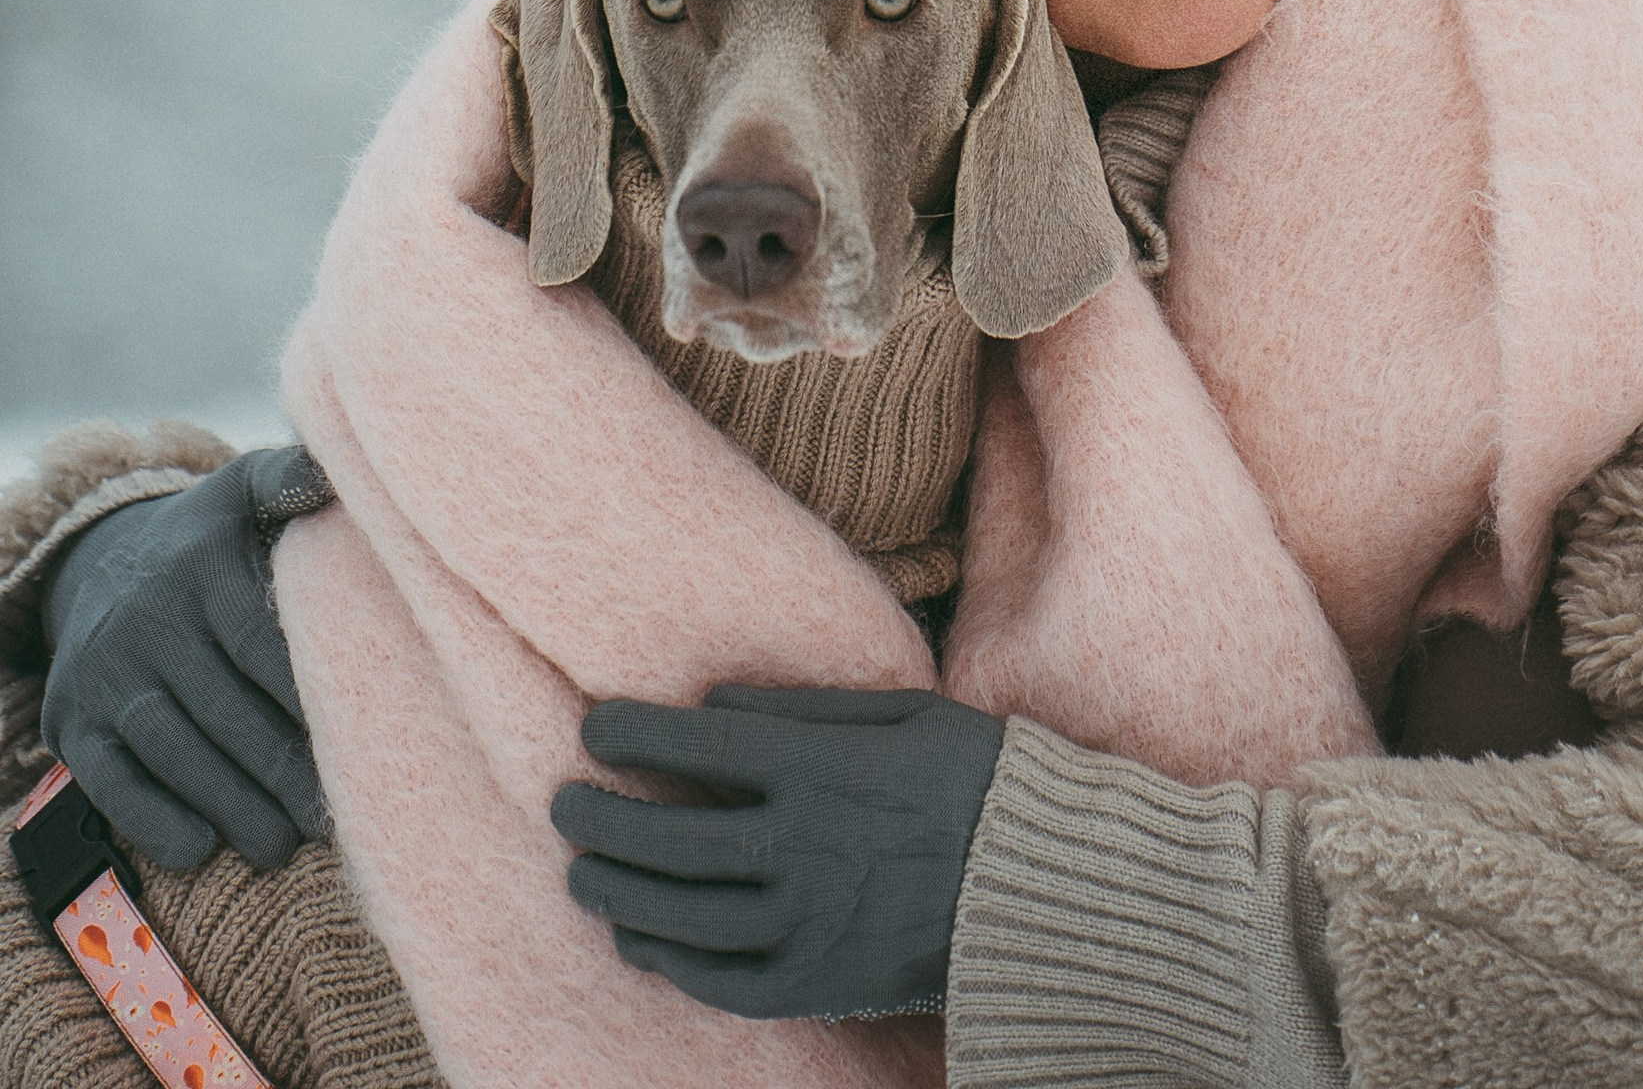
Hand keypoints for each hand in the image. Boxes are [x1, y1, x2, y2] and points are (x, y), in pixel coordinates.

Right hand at [40, 447, 327, 871]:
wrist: (102, 567)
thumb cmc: (206, 540)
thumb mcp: (241, 492)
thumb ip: (289, 478)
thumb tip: (331, 472)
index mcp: (196, 565)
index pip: (257, 637)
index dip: (305, 690)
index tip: (358, 734)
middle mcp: (145, 621)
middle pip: (222, 707)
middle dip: (280, 767)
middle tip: (332, 816)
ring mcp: (104, 676)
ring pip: (173, 750)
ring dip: (230, 805)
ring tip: (284, 846)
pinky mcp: (74, 725)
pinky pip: (111, 781)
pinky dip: (153, 819)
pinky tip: (201, 849)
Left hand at [551, 684, 1004, 1020]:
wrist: (1038, 885)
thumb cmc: (973, 778)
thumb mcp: (902, 712)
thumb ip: (804, 707)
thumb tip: (713, 701)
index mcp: (823, 769)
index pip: (698, 747)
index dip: (633, 736)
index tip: (592, 728)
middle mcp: (804, 848)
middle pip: (672, 837)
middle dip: (603, 819)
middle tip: (563, 805)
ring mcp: (808, 923)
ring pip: (682, 916)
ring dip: (619, 894)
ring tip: (583, 875)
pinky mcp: (818, 984)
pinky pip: (722, 981)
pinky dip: (671, 963)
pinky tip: (643, 944)